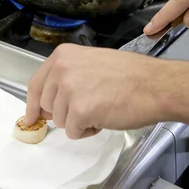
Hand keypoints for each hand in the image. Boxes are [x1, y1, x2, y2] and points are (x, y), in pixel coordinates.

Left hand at [25, 44, 171, 138]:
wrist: (155, 85)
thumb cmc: (131, 75)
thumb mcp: (91, 63)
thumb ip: (67, 77)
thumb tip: (49, 102)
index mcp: (62, 56)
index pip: (35, 84)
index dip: (34, 104)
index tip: (33, 116)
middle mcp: (61, 69)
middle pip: (46, 105)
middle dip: (64, 113)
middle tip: (90, 107)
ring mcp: (69, 90)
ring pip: (59, 121)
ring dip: (78, 122)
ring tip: (102, 108)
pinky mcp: (79, 110)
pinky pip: (73, 132)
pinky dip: (88, 131)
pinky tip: (105, 118)